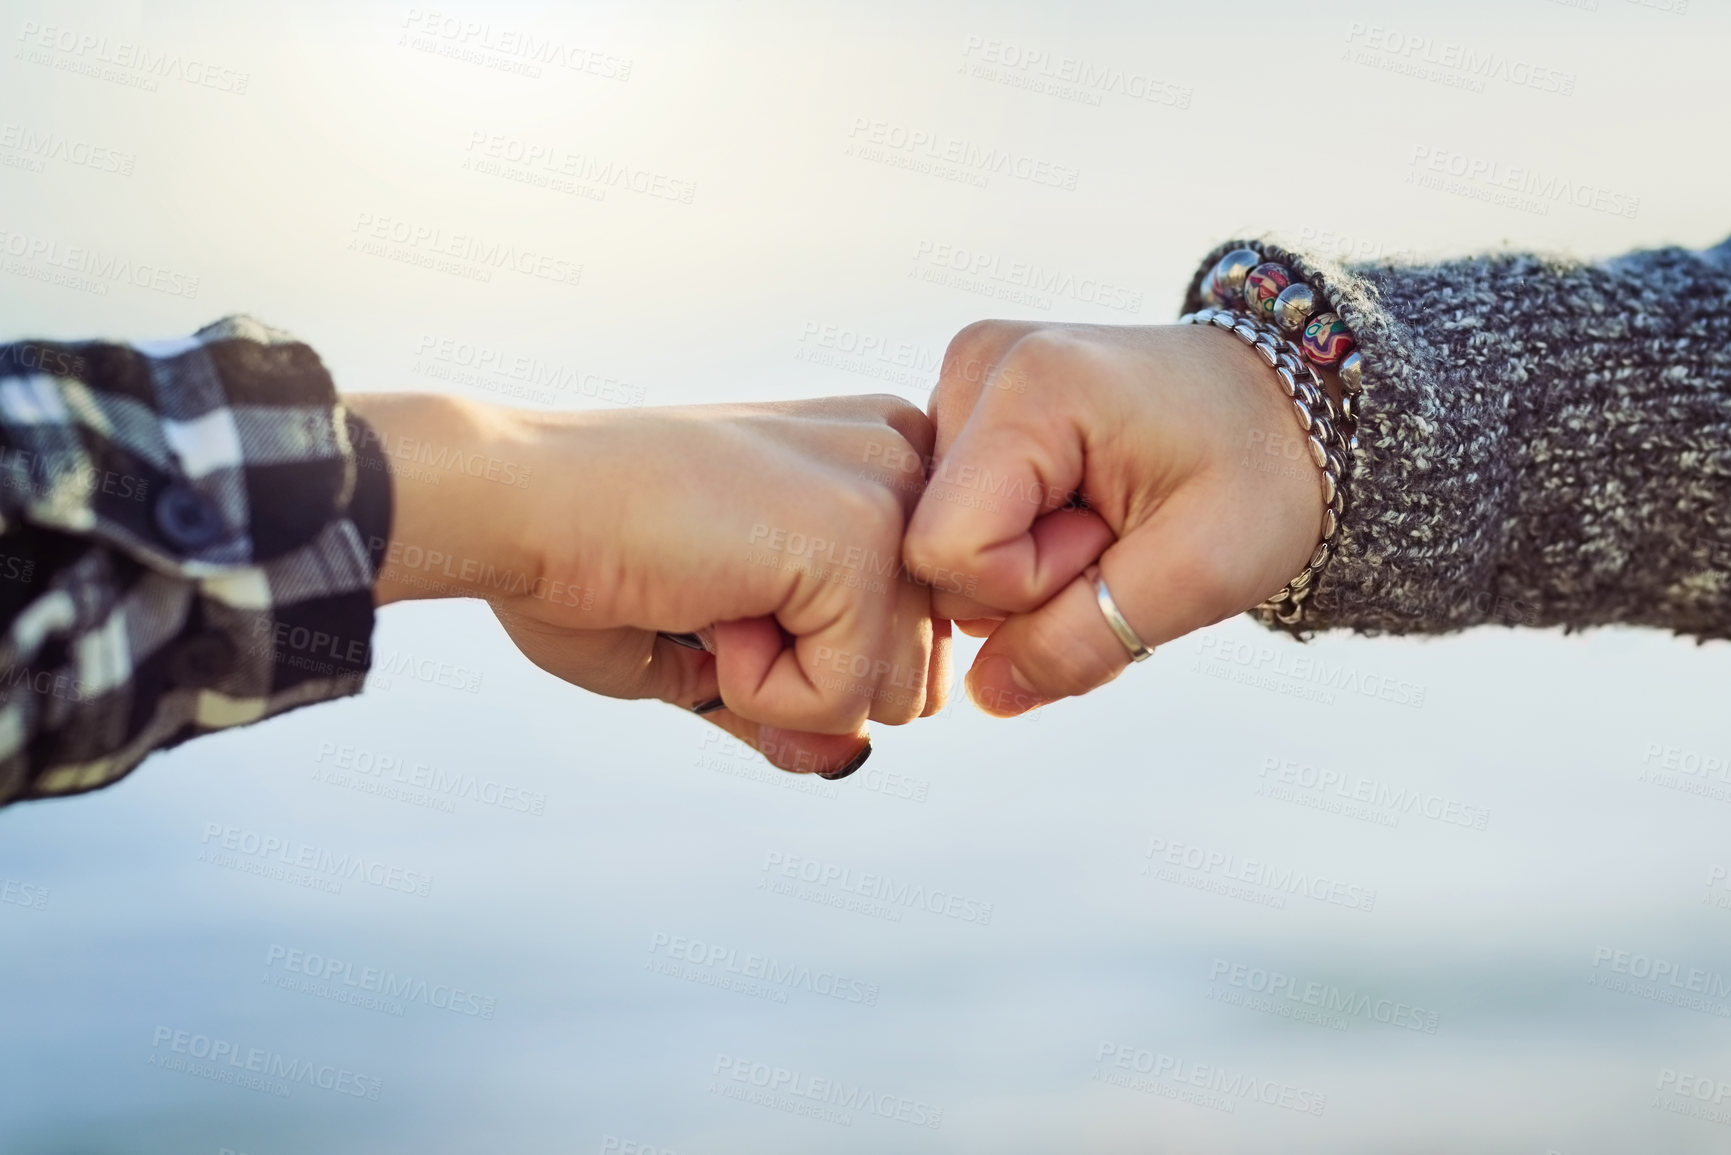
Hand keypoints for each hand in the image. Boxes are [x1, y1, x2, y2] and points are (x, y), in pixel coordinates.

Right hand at [346, 393, 948, 775]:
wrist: (513, 502)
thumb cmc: (594, 558)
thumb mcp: (726, 636)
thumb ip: (805, 697)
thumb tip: (848, 758)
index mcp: (881, 460)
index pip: (918, 634)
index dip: (820, 658)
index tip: (729, 587)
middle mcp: (904, 459)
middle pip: (921, 671)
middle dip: (811, 680)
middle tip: (713, 594)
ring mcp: (889, 493)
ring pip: (897, 695)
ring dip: (782, 684)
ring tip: (709, 590)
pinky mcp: (859, 539)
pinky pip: (845, 700)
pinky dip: (758, 690)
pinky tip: (705, 600)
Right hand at [901, 321, 1326, 715]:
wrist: (1284, 410)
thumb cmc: (1258, 476)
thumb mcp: (1198, 577)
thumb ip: (1085, 643)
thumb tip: (983, 694)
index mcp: (1030, 383)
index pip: (951, 549)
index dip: (1027, 584)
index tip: (1111, 541)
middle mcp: (977, 362)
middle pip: (933, 543)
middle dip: (1023, 575)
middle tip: (1113, 531)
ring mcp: (964, 376)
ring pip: (939, 535)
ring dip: (1019, 559)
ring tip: (1101, 515)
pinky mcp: (965, 400)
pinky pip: (952, 512)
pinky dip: (1011, 535)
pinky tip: (1073, 506)